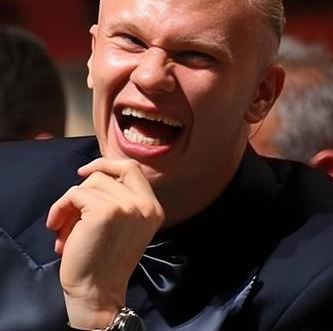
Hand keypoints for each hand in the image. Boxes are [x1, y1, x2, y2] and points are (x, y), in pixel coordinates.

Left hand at [46, 158, 164, 328]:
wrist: (97, 290)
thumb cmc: (104, 261)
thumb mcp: (124, 225)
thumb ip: (121, 200)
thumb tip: (92, 174)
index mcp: (154, 209)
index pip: (132, 168)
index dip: (107, 163)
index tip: (85, 172)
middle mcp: (145, 205)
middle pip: (105, 176)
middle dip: (82, 192)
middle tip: (71, 218)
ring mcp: (127, 207)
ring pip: (88, 184)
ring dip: (69, 205)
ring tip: (64, 229)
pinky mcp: (105, 211)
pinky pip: (74, 195)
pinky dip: (59, 209)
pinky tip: (58, 229)